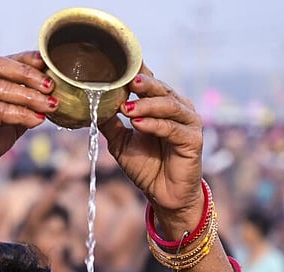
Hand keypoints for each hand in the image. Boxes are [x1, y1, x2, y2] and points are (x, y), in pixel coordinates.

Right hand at [0, 51, 57, 192]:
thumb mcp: (4, 122)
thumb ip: (20, 106)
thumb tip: (50, 95)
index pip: (1, 62)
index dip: (26, 60)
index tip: (49, 65)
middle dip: (28, 74)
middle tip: (51, 86)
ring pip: (0, 88)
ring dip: (29, 96)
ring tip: (50, 105)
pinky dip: (21, 114)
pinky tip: (36, 120)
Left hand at [100, 65, 203, 228]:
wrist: (163, 194)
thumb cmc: (146, 165)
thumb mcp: (121, 142)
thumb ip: (110, 122)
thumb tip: (90, 104)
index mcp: (162, 104)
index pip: (150, 81)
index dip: (136, 72)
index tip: (118, 65)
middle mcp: (178, 108)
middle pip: (161, 88)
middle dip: (143, 84)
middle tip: (127, 82)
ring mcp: (188, 123)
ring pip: (169, 105)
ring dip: (147, 104)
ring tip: (127, 108)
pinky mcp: (193, 140)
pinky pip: (173, 128)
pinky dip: (155, 124)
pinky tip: (139, 124)